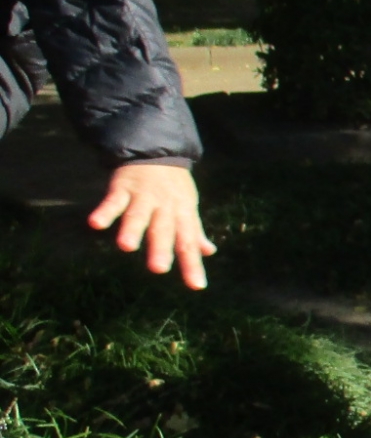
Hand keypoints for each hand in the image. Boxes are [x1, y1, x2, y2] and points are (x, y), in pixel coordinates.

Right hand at [88, 163, 216, 289]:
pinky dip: (104, 211)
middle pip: (163, 230)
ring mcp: (143, 197)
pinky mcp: (122, 188)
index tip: (197, 286)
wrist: (158, 152)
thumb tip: (208, 252)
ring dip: (132, 230)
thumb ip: (194, 231)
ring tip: (126, 247)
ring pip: (138, 215)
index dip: (193, 264)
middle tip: (159, 269)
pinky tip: (95, 224)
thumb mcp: (188, 207)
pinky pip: (113, 201)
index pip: (189, 243)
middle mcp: (165, 207)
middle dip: (161, 248)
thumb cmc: (174, 186)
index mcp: (183, 214)